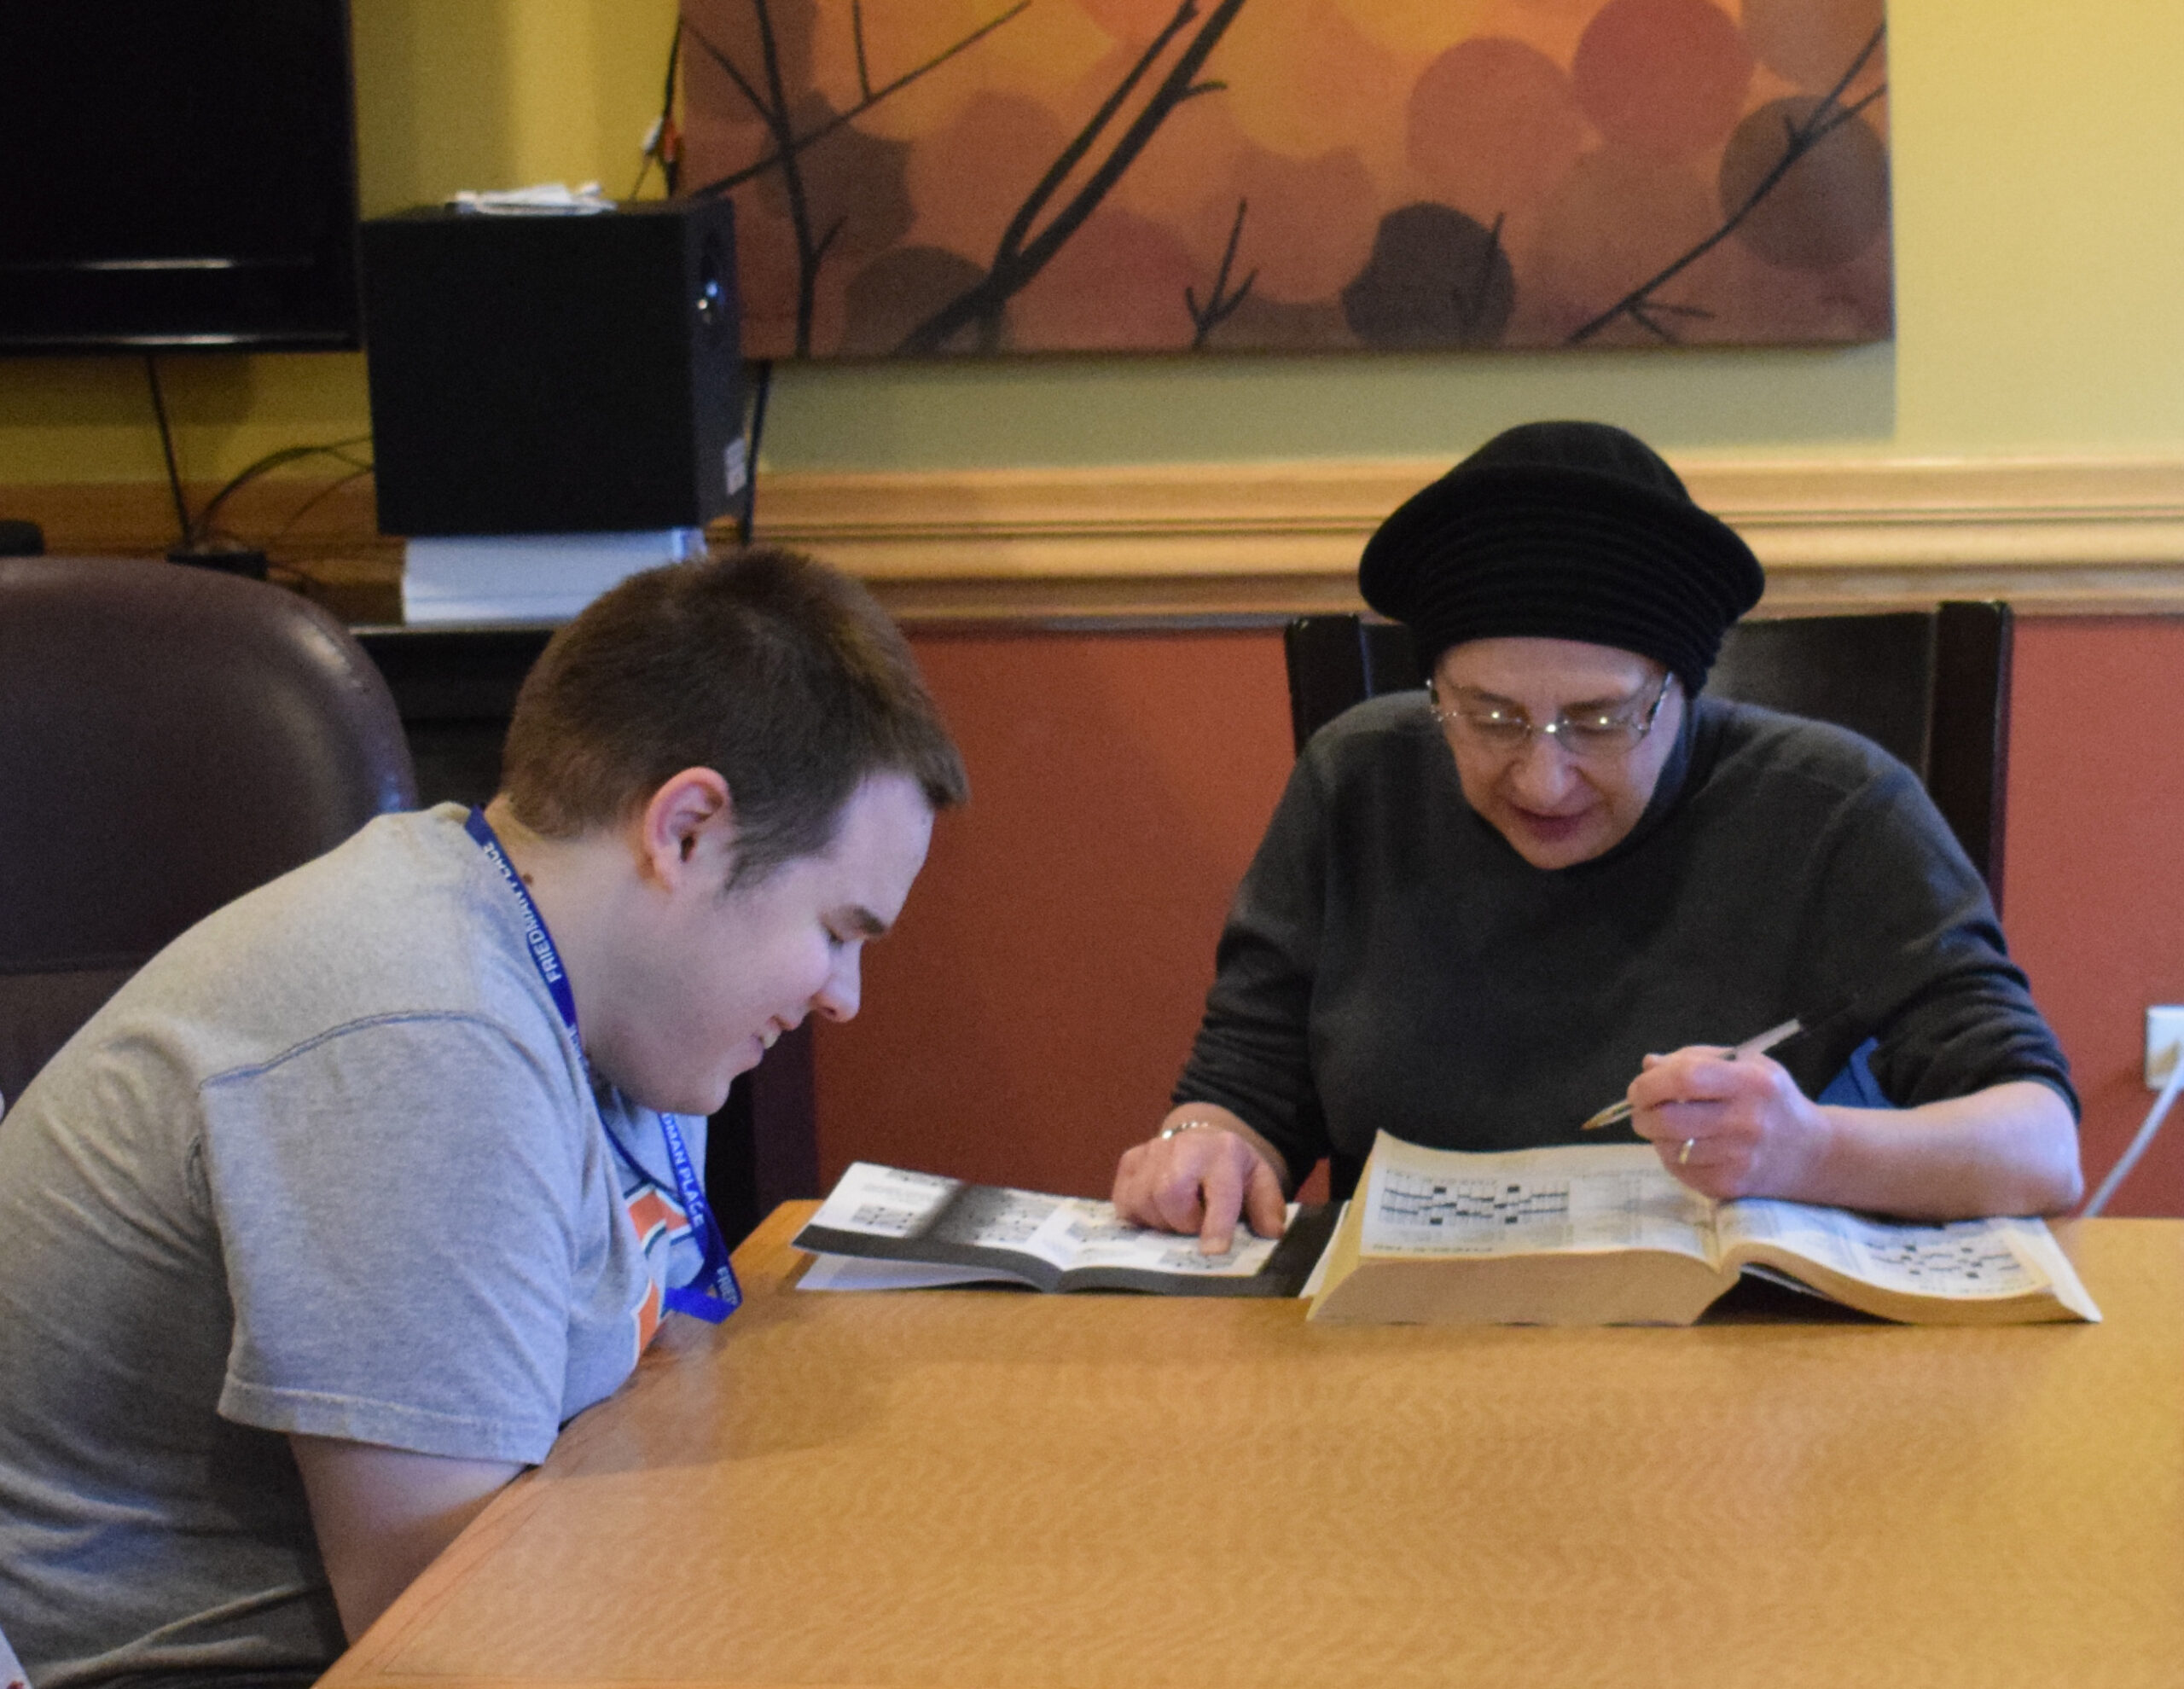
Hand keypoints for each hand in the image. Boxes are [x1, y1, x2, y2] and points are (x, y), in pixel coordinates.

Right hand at [1112, 1105, 1286, 1254]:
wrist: (1205, 1141)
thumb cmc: (1233, 1171)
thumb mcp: (1260, 1182)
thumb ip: (1267, 1207)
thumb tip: (1271, 1232)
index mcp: (1225, 1152)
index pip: (1219, 1191)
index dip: (1215, 1223)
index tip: (1212, 1251)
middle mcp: (1186, 1145)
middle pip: (1168, 1193)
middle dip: (1181, 1223)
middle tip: (1195, 1226)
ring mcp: (1154, 1150)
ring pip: (1141, 1199)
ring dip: (1160, 1222)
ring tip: (1178, 1217)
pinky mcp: (1131, 1160)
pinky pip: (1123, 1199)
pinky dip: (1138, 1214)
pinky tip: (1156, 1211)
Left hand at [1625, 1046, 1830, 1199]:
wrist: (1811, 1153)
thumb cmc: (1771, 1100)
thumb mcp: (1746, 1065)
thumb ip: (1696, 1059)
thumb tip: (1649, 1065)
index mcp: (1751, 1082)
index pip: (1686, 1079)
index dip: (1651, 1084)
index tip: (1638, 1088)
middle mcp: (1747, 1122)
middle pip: (1669, 1118)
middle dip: (1642, 1113)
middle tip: (1641, 1109)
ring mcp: (1739, 1158)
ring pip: (1669, 1147)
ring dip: (1656, 1136)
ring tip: (1667, 1126)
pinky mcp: (1730, 1186)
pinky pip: (1680, 1170)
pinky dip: (1671, 1157)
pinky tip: (1686, 1147)